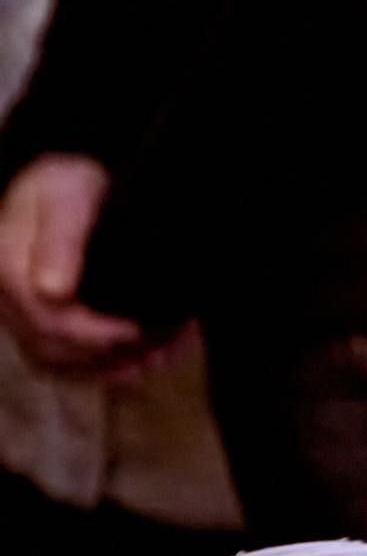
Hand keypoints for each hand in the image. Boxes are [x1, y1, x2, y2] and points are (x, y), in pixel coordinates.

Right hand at [0, 154, 148, 375]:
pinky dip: (103, 369)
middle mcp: (6, 296)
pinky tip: (144, 362)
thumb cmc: (68, 186)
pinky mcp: (38, 325)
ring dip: (110, 368)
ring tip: (161, 356)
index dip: (93, 335)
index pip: (46, 319)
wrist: (63, 187)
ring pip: (58, 364)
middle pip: (52, 349)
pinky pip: (62, 364)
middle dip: (108, 355)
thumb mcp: (68, 197)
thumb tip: (52, 292)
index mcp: (8, 265)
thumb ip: (60, 240)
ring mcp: (18, 314)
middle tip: (162, 346)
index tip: (137, 332)